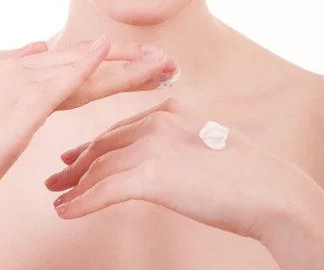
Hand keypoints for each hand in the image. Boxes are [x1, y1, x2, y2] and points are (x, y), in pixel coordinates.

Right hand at [0, 37, 177, 231]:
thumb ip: (21, 77)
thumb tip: (35, 46)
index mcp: (22, 70)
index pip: (79, 59)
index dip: (116, 60)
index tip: (150, 62)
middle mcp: (21, 68)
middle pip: (87, 57)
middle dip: (130, 58)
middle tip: (167, 59)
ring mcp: (19, 84)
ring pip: (82, 65)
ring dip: (124, 62)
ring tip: (159, 61)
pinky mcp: (18, 107)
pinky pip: (57, 80)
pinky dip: (83, 65)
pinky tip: (105, 51)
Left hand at [45, 98, 302, 241]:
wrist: (268, 189)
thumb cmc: (245, 172)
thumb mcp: (207, 143)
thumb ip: (179, 143)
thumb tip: (165, 160)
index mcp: (170, 110)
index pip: (121, 128)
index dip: (94, 144)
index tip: (76, 155)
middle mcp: (158, 121)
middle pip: (104, 144)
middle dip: (76, 163)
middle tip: (56, 178)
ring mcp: (153, 146)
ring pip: (100, 167)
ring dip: (74, 185)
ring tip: (56, 198)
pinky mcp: (152, 175)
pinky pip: (105, 190)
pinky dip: (82, 202)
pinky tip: (67, 212)